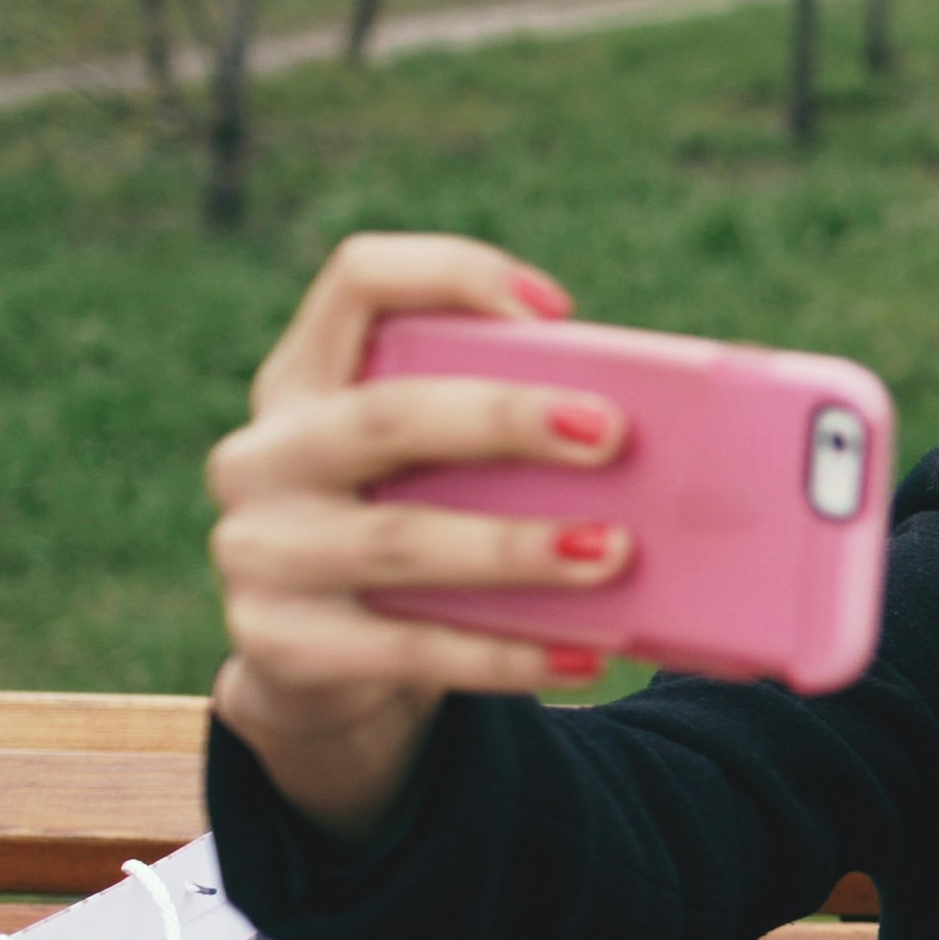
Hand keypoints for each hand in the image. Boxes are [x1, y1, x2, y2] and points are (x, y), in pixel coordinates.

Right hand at [205, 233, 628, 841]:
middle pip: (387, 414)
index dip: (453, 274)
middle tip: (612, 433)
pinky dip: (505, 653)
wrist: (309, 665)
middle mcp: (267, 453)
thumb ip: (500, 436)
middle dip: (505, 418)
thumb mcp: (426, 468)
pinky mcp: (278, 644)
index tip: (559, 312)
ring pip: (399, 540)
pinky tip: (584, 656)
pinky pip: (407, 649)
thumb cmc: (408, 531)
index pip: (358, 281)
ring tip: (611, 552)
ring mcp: (262, 551)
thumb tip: (677, 437)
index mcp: (305, 379)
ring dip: (515, 547)